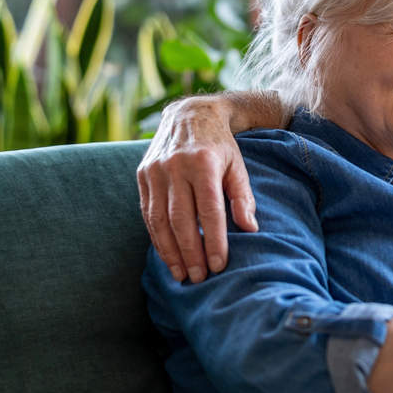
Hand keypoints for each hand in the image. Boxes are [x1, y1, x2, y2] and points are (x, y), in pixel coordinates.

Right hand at [137, 97, 257, 282]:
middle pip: (181, 219)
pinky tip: (167, 255)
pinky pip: (147, 213)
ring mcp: (155, 170)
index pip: (209, 210)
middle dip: (190, 252)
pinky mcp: (142, 175)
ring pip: (159, 219)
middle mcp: (175, 166)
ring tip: (182, 275)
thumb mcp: (238, 165)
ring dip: (170, 251)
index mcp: (203, 162)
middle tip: (200, 277)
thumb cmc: (220, 146)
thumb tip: (250, 229)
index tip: (219, 265)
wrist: (189, 115)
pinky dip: (156, 237)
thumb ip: (243, 197)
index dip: (214, 240)